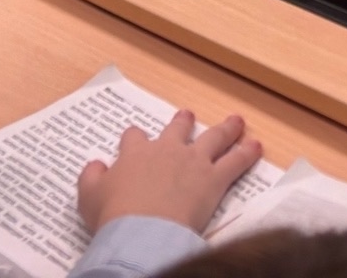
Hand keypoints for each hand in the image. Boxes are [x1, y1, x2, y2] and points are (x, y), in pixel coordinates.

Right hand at [77, 110, 261, 236]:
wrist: (142, 229)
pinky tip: (256, 147)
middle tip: (187, 116)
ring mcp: (193, 162)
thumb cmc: (113, 214)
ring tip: (236, 122)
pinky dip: (247, 154)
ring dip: (226, 129)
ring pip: (214, 138)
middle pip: (178, 129)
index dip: (135, 138)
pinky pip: (236, 162)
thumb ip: (91, 176)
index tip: (134, 139)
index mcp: (136, 153)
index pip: (134, 137)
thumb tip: (95, 164)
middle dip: (183, 122)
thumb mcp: (90, 196)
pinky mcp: (214, 179)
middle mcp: (167, 150)